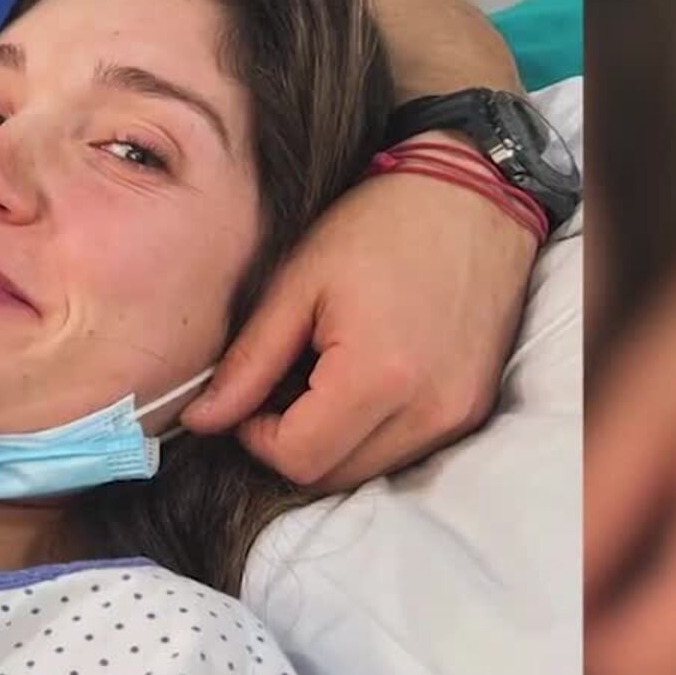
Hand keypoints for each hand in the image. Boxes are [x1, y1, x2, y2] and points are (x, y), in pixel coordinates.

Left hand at [182, 159, 538, 489]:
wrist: (471, 198)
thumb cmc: (378, 226)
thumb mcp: (297, 285)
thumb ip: (249, 362)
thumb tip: (202, 419)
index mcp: (379, 375)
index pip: (300, 459)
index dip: (258, 438)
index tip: (249, 399)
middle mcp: (429, 410)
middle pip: (334, 477)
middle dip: (291, 444)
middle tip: (277, 388)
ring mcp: (458, 415)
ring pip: (368, 470)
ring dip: (330, 441)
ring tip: (318, 378)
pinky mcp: (473, 409)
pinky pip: (403, 449)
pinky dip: (368, 432)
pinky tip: (357, 380)